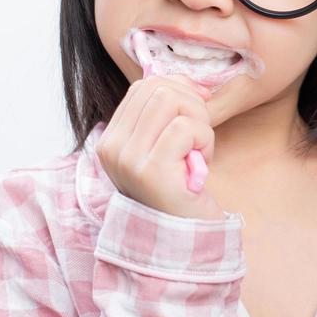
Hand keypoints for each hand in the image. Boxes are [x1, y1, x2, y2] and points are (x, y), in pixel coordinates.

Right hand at [96, 73, 226, 220]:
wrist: (183, 238)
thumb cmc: (179, 190)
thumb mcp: (164, 146)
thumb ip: (165, 112)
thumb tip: (184, 78)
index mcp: (111, 139)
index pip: (143, 87)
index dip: (177, 90)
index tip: (195, 114)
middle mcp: (112, 148)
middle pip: (159, 89)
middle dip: (192, 105)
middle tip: (199, 136)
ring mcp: (128, 159)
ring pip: (172, 101)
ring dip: (200, 122)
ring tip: (198, 151)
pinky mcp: (151, 170)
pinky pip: (186, 128)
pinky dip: (205, 141)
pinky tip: (200, 165)